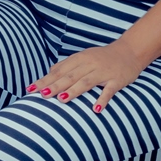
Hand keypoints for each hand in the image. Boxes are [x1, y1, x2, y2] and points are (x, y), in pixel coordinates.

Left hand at [26, 41, 146, 112]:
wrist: (130, 51)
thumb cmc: (103, 57)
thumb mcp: (84, 57)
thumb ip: (67, 65)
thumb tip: (50, 72)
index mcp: (80, 59)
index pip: (59, 71)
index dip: (45, 80)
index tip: (31, 89)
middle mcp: (90, 64)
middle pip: (70, 76)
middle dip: (55, 86)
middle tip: (42, 95)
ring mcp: (103, 72)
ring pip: (87, 82)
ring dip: (74, 91)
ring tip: (62, 100)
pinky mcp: (117, 80)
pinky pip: (109, 91)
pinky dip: (102, 99)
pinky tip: (95, 109)